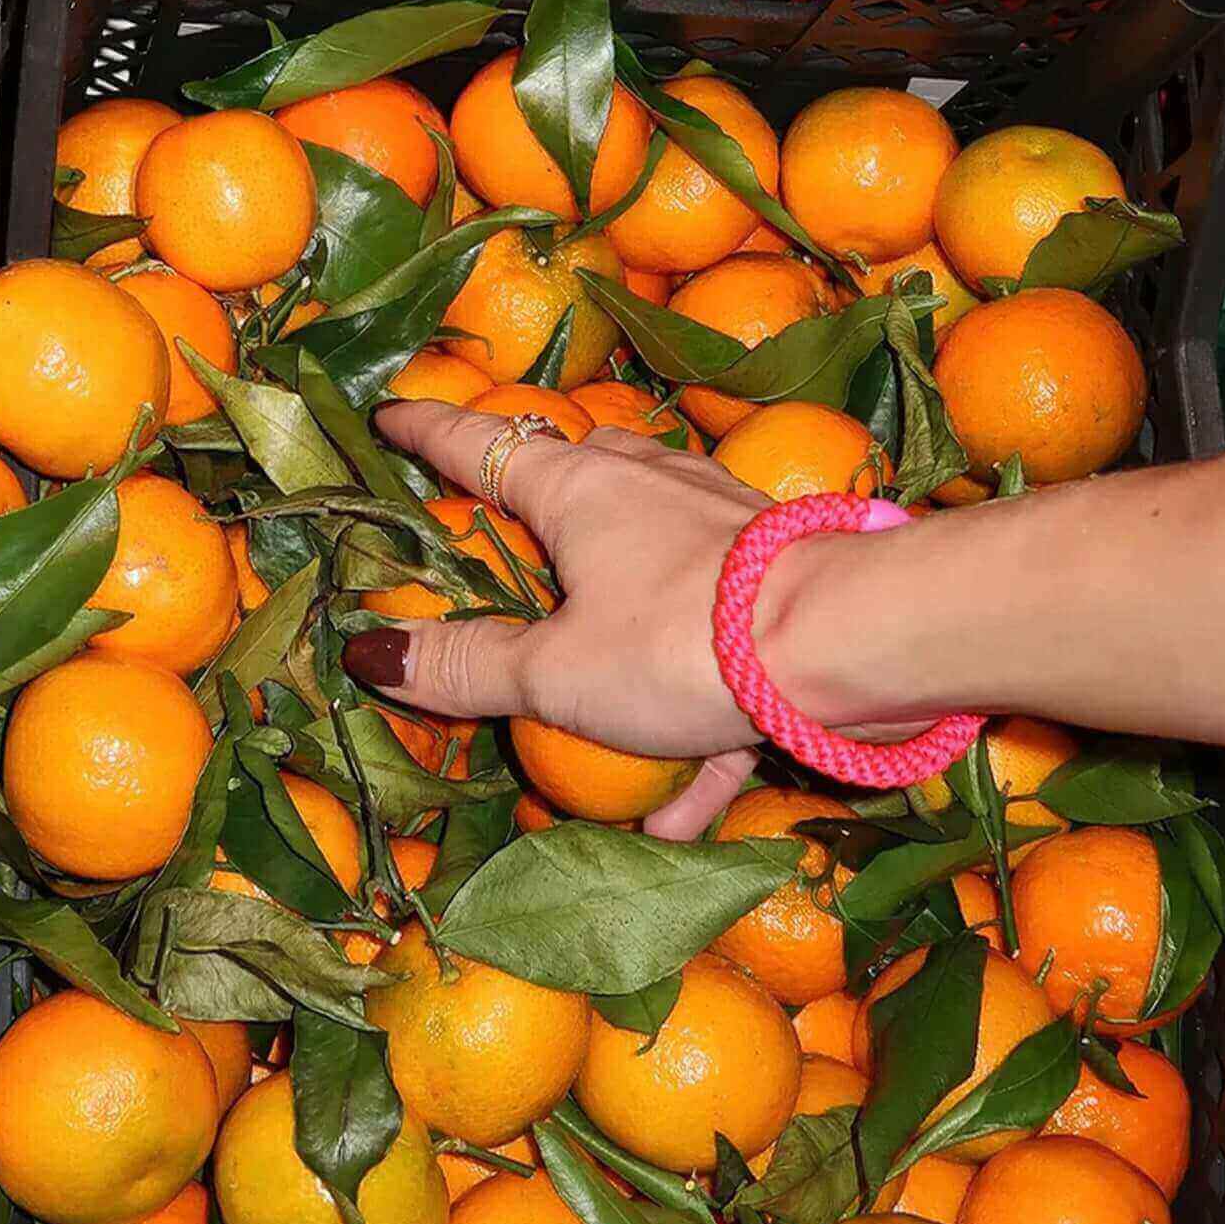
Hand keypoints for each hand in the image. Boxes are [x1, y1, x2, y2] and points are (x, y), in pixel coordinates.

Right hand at [343, 399, 775, 838]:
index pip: (481, 445)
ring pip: (649, 561)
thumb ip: (469, 670)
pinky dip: (691, 720)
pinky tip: (678, 810)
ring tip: (592, 707)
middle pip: (576, 478)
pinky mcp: (777, 585)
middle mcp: (651, 489)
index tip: (389, 414)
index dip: (427, 432)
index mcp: (580, 490)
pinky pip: (714, 647)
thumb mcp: (555, 672)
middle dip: (535, 502)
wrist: (853, 645)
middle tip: (498, 538)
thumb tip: (371, 658)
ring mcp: (722, 529)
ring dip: (618, 629)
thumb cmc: (682, 640)